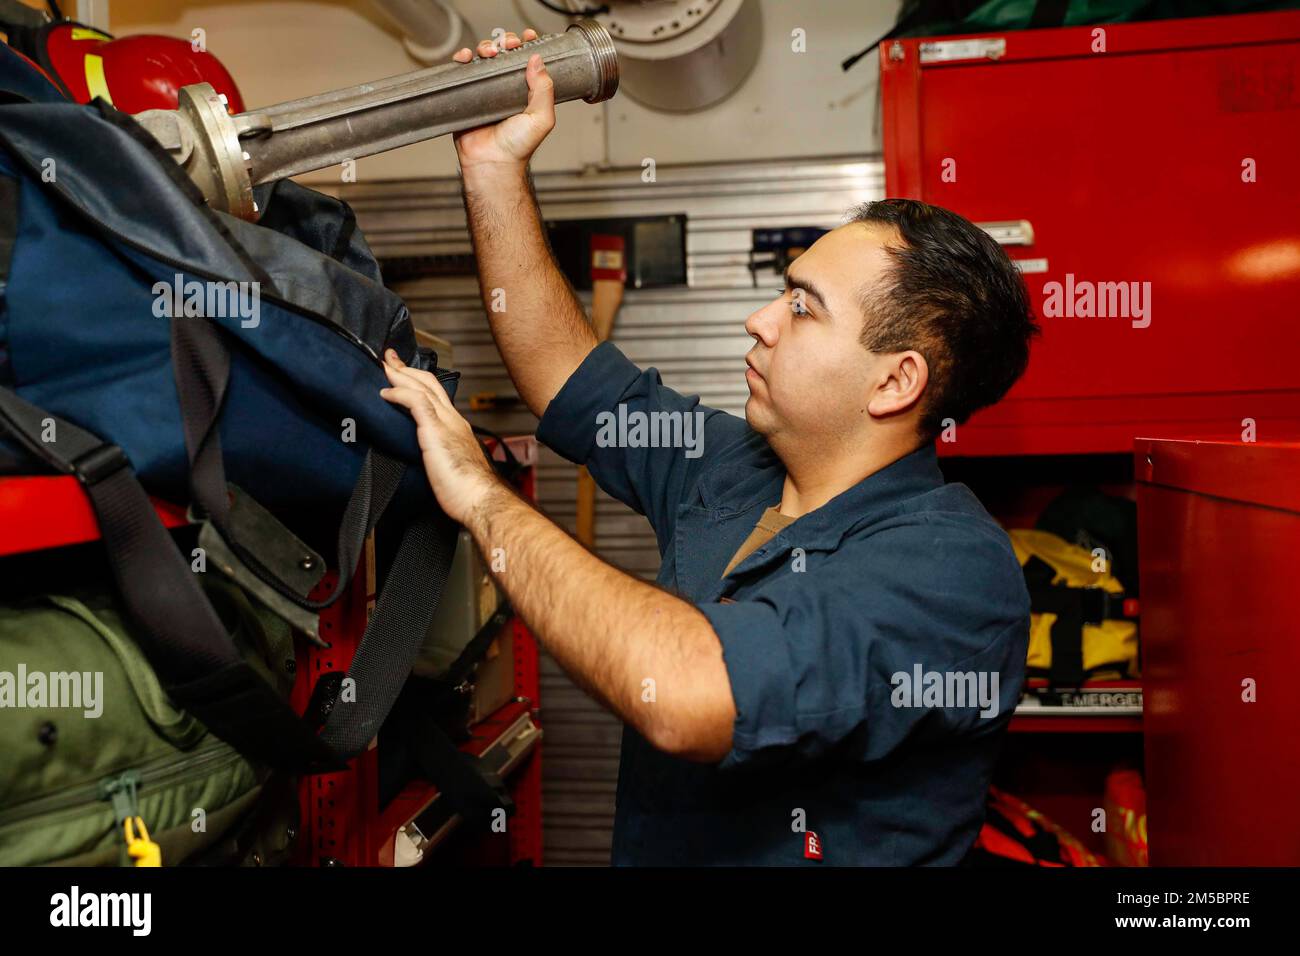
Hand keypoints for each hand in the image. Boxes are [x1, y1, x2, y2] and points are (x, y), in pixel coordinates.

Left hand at [379, 350, 501, 523]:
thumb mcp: (451, 466)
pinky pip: (415, 402)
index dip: (418, 381)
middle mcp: (453, 419)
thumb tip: (427, 457)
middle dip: (407, 368)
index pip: (437, 395)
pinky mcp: (435, 431)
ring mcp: (445, 423)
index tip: (404, 374)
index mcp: (456, 427)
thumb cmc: (467, 491)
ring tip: (384, 367)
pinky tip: (386, 392)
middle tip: (390, 358)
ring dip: (400, 374)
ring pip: (421, 387)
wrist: (479, 499)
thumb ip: (440, 455)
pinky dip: (399, 393)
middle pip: (429, 384)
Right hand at [451, 28, 554, 170]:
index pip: (527, 61)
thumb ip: (544, 90)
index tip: (527, 38)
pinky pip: (462, 72)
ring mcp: (485, 91)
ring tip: (488, 52)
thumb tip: (538, 60)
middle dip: (505, 43)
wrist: (492, 162)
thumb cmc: (517, 147)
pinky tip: (465, 57)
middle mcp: (504, 89)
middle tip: (506, 45)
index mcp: (525, 92)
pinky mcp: (466, 96)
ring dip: (485, 47)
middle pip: (504, 55)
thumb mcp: (541, 118)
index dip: (526, 46)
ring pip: (483, 58)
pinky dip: (462, 59)